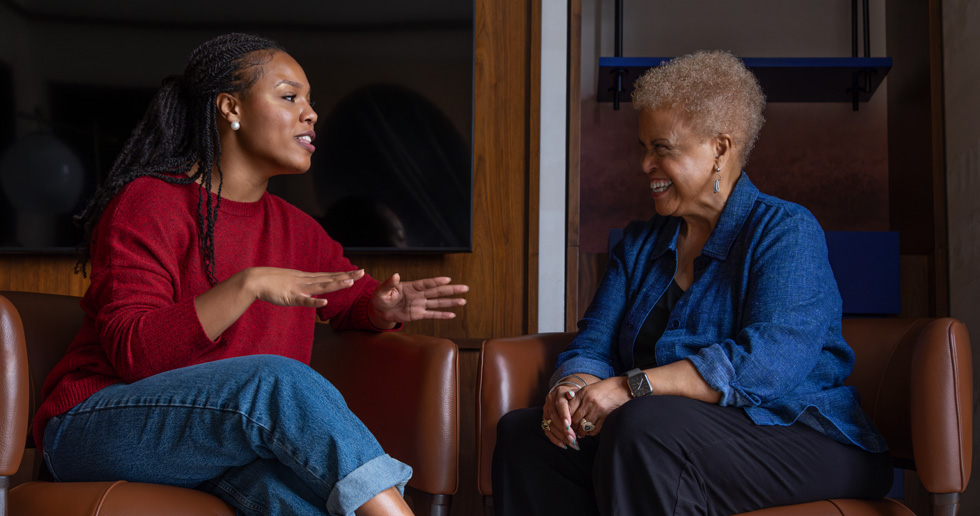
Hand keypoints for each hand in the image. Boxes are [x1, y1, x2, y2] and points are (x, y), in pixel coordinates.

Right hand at [246, 267, 365, 307]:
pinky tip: (325, 302)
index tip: (357, 272)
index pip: (329, 276)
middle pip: (329, 278)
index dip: (344, 274)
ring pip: (320, 287)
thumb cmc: (272, 282)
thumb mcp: (292, 283)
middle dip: (346, 276)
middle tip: (363, 272)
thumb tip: (313, 293)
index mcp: (306, 278)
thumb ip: (304, 288)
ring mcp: (299, 288)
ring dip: (335, 285)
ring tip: (349, 283)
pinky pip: (304, 300)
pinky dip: (314, 301)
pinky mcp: (290, 297)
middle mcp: (306, 281)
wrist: (255, 280)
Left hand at [368, 273, 468, 326]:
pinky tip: (452, 314)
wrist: (379, 310)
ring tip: (463, 301)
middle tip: (465, 288)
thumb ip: (389, 283)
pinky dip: (442, 315)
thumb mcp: (381, 290)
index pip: (426, 284)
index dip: (436, 281)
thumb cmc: (380, 297)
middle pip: (437, 291)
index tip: (448, 279)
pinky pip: (432, 315)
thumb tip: (396, 275)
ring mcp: (420, 304)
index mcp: (411, 287)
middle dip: (452, 290)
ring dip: (451, 302)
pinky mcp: (418, 314)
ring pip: (438, 303)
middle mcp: (418, 295)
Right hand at [541, 379, 579, 449]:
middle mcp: (549, 402)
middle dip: (564, 430)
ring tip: (572, 444)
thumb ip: (576, 395)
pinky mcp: (544, 420)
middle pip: (554, 417)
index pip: (559, 404)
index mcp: (558, 393)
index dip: (564, 415)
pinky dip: (555, 440)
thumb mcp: (578, 393)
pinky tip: (564, 445)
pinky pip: (547, 432)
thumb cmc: (575, 396)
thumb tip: (571, 395)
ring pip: (551, 426)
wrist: (566, 395)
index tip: (569, 425)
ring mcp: (546, 411)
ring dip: (561, 437)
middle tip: (574, 439)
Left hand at [567, 375, 630, 437]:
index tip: (565, 423)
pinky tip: (589, 432)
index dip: (565, 418)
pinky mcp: (605, 416)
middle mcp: (588, 401)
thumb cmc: (603, 390)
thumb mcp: (588, 390)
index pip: (568, 409)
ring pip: (584, 426)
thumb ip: (577, 399)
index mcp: (582, 394)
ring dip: (581, 432)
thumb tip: (566, 413)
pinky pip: (595, 429)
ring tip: (580, 434)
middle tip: (571, 431)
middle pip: (575, 419)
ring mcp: (597, 409)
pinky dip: (591, 433)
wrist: (622, 388)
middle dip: (572, 427)